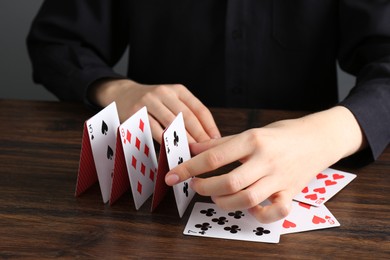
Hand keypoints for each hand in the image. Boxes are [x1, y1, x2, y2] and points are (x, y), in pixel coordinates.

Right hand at [88, 79, 220, 142]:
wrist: (122, 93)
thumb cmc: (152, 102)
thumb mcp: (171, 100)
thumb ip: (186, 113)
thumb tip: (207, 137)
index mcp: (178, 90)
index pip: (199, 109)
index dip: (209, 126)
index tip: (217, 141)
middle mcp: (165, 93)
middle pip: (188, 117)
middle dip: (199, 136)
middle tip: (207, 151)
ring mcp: (149, 102)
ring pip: (172, 124)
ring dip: (184, 141)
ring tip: (192, 153)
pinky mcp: (136, 113)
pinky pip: (154, 130)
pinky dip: (165, 142)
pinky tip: (172, 151)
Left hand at [165, 106, 365, 222]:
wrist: (318, 138)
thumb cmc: (282, 134)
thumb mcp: (251, 131)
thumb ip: (221, 143)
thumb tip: (194, 149)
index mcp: (253, 140)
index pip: (214, 157)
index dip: (189, 168)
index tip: (173, 175)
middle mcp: (266, 160)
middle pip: (229, 182)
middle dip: (205, 187)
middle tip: (196, 185)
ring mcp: (279, 178)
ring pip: (248, 199)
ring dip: (225, 202)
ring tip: (215, 195)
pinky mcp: (290, 192)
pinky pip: (275, 211)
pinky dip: (259, 214)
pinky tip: (248, 207)